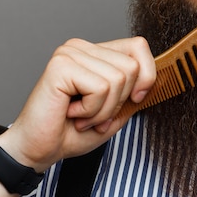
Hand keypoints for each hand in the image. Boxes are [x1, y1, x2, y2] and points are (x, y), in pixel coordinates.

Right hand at [0, 37, 155, 171]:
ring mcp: (70, 53)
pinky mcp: (61, 66)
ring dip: (104, 109)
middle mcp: (82, 47)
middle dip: (120, 101)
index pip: (139, 46)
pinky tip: (71, 113)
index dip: (146, 76)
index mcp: (96, 53)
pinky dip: (92, 110)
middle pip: (132, 67)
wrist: (39, 150)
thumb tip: (158, 79)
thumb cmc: (72, 132)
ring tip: (82, 116)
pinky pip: (100, 88)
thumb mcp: (116, 112)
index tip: (134, 100)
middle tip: (94, 114)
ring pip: (119, 79)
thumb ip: (135, 93)